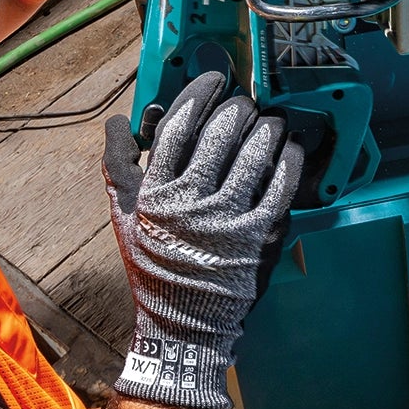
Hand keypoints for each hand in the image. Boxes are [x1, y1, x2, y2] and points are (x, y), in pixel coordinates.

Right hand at [102, 73, 303, 408]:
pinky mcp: (263, 235)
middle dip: (238, 108)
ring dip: (267, 128)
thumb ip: (118, 166)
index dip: (200, 94)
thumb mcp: (124, 217)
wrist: (185, 327)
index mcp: (155, 193)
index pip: (177, 125)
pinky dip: (290, 159)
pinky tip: (291, 149)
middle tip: (246, 104)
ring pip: (255, 152)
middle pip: (221, 132)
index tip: (215, 80)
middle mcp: (192, 202)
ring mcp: (230, 219)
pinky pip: (283, 183)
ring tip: (271, 121)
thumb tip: (117, 121)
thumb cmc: (153, 266)